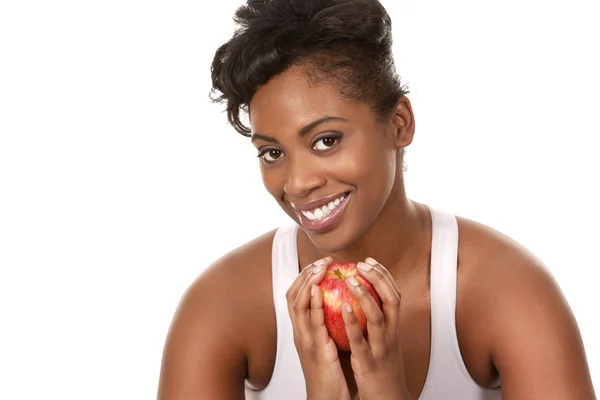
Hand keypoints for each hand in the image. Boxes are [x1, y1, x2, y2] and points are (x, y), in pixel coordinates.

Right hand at [286, 256, 350, 399]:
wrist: (327, 398)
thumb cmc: (330, 372)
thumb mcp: (326, 342)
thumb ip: (327, 324)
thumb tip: (340, 302)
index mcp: (302, 329)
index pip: (296, 296)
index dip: (304, 277)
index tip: (318, 263)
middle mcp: (299, 332)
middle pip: (293, 295)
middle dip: (305, 275)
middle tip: (321, 261)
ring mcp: (305, 339)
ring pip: (298, 305)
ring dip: (307, 283)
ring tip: (319, 268)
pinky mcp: (315, 348)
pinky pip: (312, 322)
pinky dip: (312, 303)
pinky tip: (318, 289)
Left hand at [342, 258, 411, 399]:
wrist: (388, 399)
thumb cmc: (382, 368)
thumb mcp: (384, 341)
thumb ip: (377, 321)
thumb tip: (364, 299)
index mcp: (394, 328)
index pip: (394, 294)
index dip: (383, 275)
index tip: (370, 261)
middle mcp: (391, 334)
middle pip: (391, 300)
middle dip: (378, 279)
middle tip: (362, 264)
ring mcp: (381, 347)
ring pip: (377, 317)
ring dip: (364, 296)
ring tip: (350, 280)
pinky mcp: (369, 361)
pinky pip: (360, 340)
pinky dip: (353, 322)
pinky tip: (343, 306)